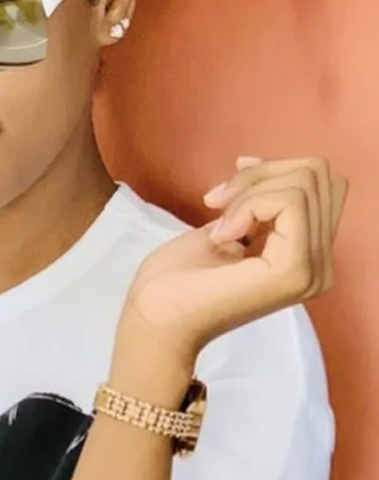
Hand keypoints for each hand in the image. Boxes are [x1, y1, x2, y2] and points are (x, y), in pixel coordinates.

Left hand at [118, 157, 348, 364]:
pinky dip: (247, 204)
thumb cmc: (177, 277)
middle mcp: (321, 265)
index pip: (322, 183)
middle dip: (261, 174)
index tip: (229, 190)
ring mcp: (311, 270)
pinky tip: (222, 235)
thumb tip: (257, 162)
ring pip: (304, 184)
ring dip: (248, 189)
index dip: (273, 169)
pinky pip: (288, 202)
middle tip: (219, 202)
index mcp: (309, 255)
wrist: (155, 317)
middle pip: (318, 176)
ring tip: (218, 223)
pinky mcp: (294, 270)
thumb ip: (255, 204)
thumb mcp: (226, 225)